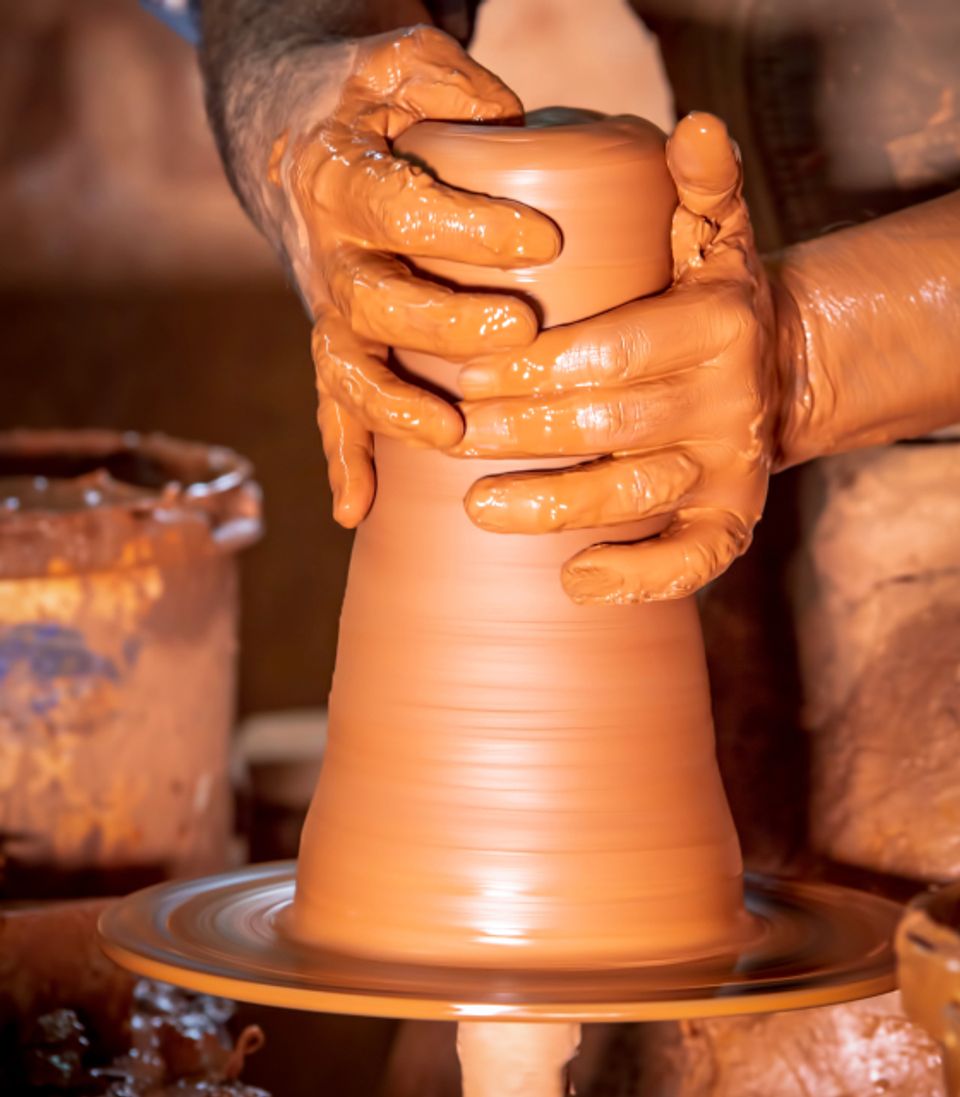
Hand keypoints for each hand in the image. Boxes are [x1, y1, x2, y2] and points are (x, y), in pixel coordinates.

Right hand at [265, 26, 559, 525]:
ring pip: (349, 369)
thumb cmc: (376, 103)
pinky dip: (343, 459)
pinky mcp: (338, 350)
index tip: (542, 241)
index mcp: (344, 178)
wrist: (308, 143)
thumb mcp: (403, 64)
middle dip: (444, 322)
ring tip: (451, 435)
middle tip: (519, 329)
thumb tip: (508, 118)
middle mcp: (330, 255)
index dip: (466, 226)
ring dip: (394, 409)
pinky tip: (356, 510)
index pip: (401, 205)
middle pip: (376, 301)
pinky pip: (331, 409)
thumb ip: (446, 78)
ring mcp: (331, 313)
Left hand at [452, 112, 786, 603]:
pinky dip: (640, 579)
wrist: (769, 366)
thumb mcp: (711, 234)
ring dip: (554, 507)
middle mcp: (729, 396)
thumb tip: (695, 126)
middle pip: (613, 424)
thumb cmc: (702, 297)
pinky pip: (696, 559)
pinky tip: (575, 584)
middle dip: (525, 433)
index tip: (466, 373)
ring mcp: (731, 463)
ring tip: (477, 507)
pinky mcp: (734, 516)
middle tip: (451, 434)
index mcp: (717, 320)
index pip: (615, 348)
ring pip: (637, 493)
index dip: (538, 367)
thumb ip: (698, 187)